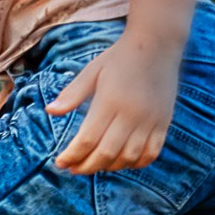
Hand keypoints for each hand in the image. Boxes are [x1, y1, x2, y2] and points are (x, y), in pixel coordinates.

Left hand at [48, 35, 179, 173]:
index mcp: (110, 102)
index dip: (72, 156)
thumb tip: (50, 111)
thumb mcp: (91, 71)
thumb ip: (72, 94)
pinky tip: (121, 162)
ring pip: (129, 156)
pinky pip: (152, 152)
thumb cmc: (119, 58)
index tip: (60, 163)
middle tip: (72, 169)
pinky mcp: (164, 122)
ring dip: (109, 167)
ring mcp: (151, 120)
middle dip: (87, 166)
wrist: (157, 45)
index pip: (88, 139)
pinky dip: (136, 163)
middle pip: (107, 153)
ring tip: (93, 166)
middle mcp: (132, 114)